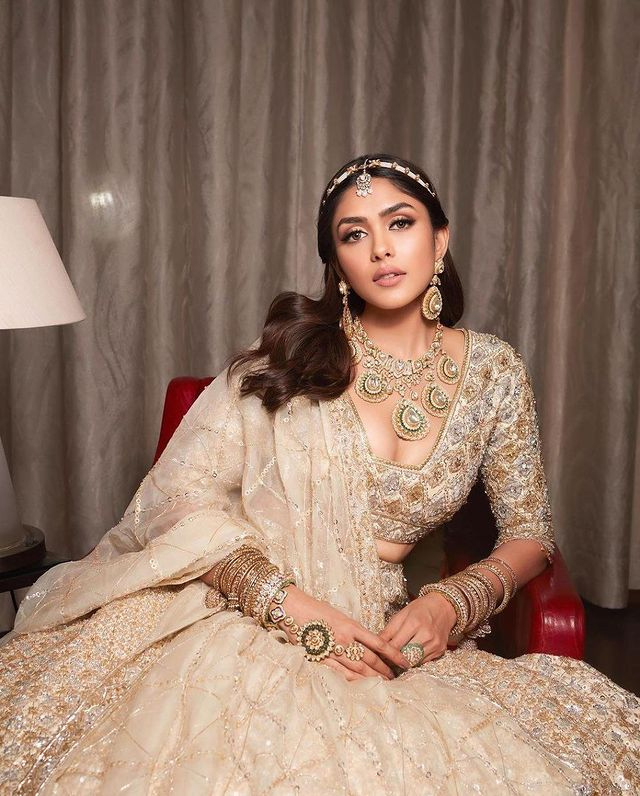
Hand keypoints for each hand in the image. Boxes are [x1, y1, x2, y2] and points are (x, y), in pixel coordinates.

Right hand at [277, 586, 411, 680]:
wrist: (293, 608)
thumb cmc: (316, 609)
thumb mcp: (339, 615)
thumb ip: (353, 629)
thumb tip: (367, 641)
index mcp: (351, 625)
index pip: (379, 642)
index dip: (393, 654)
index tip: (404, 661)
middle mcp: (344, 638)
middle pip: (370, 659)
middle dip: (385, 670)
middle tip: (395, 677)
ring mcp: (332, 649)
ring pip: (358, 668)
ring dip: (372, 678)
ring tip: (383, 684)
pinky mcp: (320, 657)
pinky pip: (339, 673)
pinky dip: (352, 680)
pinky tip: (361, 685)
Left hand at [378, 592, 457, 664]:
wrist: (444, 607)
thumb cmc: (420, 608)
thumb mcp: (402, 614)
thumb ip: (389, 630)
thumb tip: (376, 643)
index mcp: (414, 623)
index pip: (395, 645)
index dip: (385, 651)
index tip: (379, 653)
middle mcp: (426, 635)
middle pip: (405, 656)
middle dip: (394, 658)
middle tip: (387, 658)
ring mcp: (435, 644)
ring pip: (414, 662)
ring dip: (405, 660)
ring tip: (398, 656)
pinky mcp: (440, 651)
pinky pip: (423, 662)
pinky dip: (415, 659)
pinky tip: (411, 654)